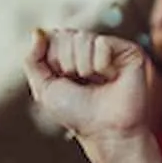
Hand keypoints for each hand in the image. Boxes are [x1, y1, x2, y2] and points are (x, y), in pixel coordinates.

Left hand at [23, 30, 153, 142]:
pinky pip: (102, 43)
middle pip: (66, 35)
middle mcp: (91, 49)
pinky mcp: (128, 51)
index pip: (54, 37)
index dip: (53, 59)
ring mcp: (110, 49)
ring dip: (83, 66)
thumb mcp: (44, 89)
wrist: (106, 130)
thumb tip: (37, 32)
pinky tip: (109, 77)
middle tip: (80, 82)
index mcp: (72, 55)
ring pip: (83, 38)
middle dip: (66, 63)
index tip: (64, 80)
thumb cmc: (78, 115)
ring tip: (95, 82)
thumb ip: (33, 60)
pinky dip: (100, 64)